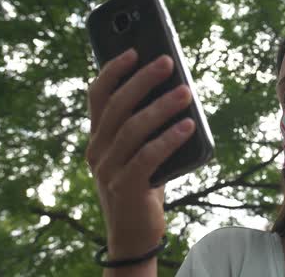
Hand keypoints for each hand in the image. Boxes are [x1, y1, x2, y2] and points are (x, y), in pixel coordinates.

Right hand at [85, 49, 195, 258]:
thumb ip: (147, 127)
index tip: (134, 51)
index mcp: (98, 137)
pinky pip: (147, 157)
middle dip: (143, 80)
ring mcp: (108, 170)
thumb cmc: (142, 184)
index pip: (97, 96)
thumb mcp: (139, 151)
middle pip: (117, 106)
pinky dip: (168, 139)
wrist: (134, 233)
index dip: (113, 71)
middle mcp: (97, 150)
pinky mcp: (126, 187)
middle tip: (168, 62)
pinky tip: (188, 126)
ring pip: (132, 129)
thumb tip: (177, 91)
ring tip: (186, 92)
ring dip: (161, 107)